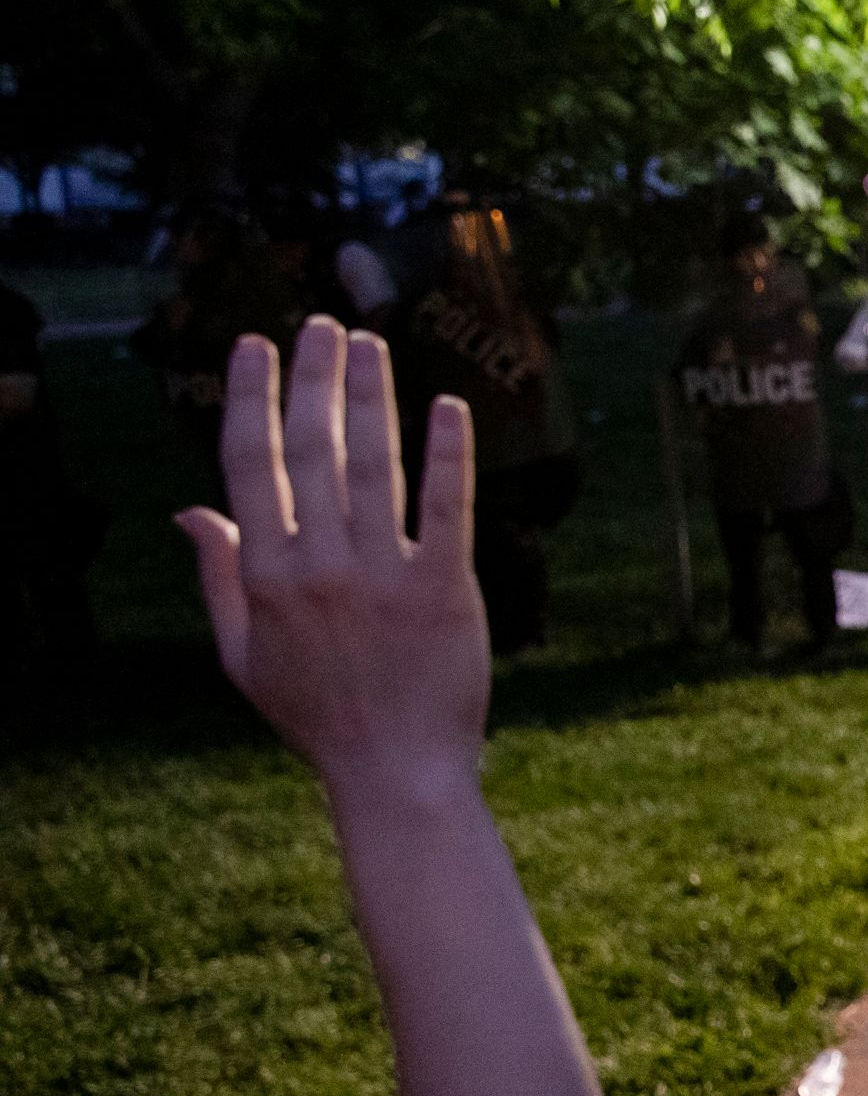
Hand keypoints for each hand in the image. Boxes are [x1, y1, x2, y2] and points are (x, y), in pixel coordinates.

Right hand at [179, 319, 489, 803]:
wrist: (395, 772)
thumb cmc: (317, 714)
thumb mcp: (244, 654)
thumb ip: (219, 577)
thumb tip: (190, 510)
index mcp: (265, 577)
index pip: (250, 466)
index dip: (252, 398)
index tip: (257, 345)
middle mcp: (319, 566)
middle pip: (312, 450)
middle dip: (314, 378)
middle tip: (324, 324)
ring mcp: (383, 575)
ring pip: (374, 466)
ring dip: (371, 398)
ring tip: (372, 345)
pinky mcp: (444, 589)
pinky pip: (446, 507)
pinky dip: (447, 454)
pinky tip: (448, 406)